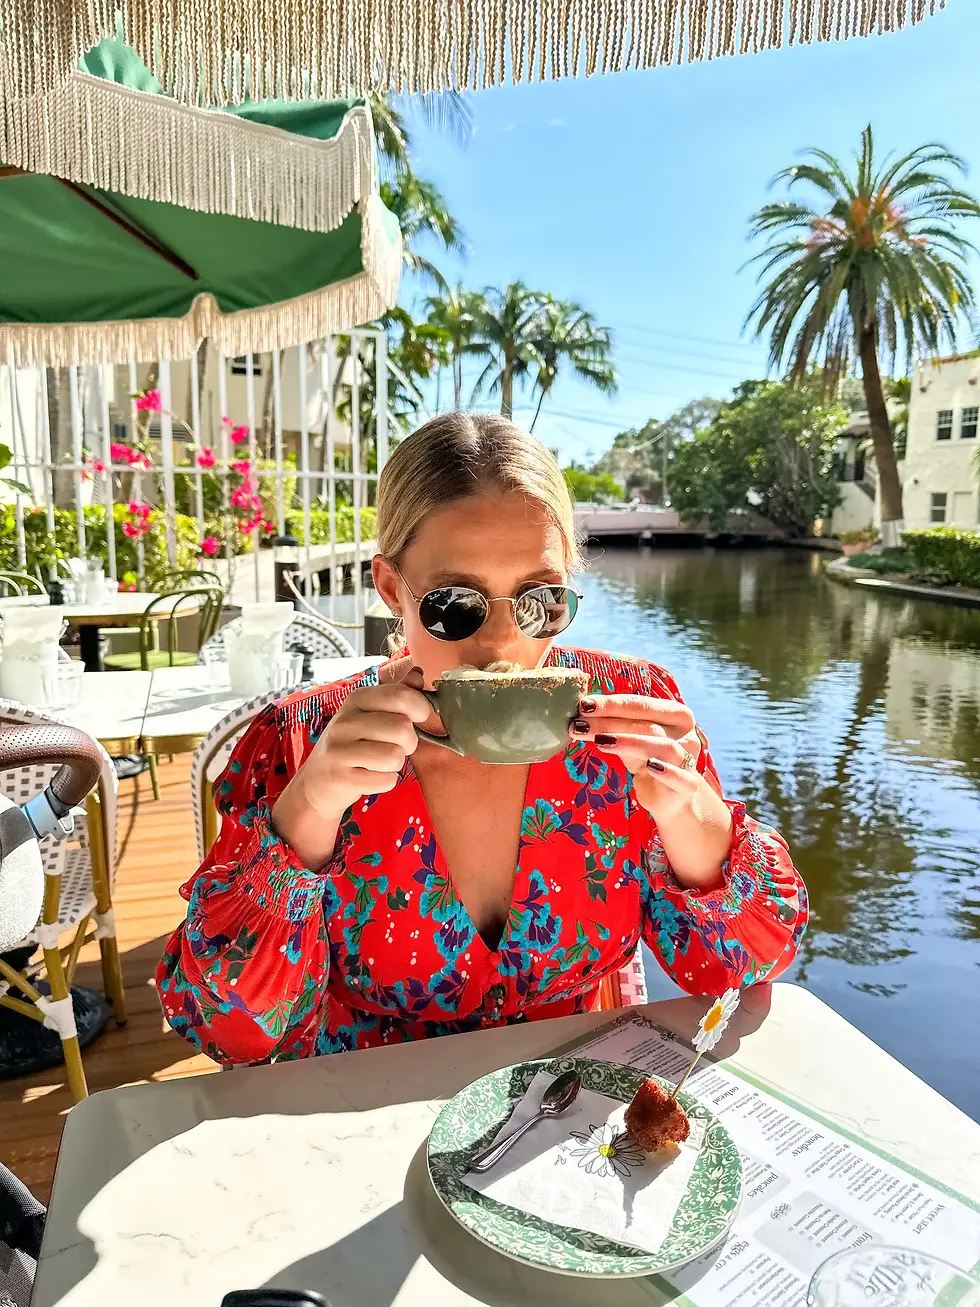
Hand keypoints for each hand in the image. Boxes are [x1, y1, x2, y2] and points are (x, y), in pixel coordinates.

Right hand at [272, 660, 428, 867]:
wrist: (317, 781)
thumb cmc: (352, 744)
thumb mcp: (371, 713)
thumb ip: (397, 694)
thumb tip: (418, 674)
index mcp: (357, 698)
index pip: (401, 695)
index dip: (420, 709)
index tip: (418, 717)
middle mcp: (346, 720)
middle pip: (403, 728)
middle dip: (408, 743)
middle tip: (394, 746)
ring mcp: (340, 749)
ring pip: (395, 756)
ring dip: (396, 764)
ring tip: (380, 762)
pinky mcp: (341, 777)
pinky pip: (386, 781)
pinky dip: (386, 782)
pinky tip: (370, 776)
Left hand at [569, 693, 701, 809]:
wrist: (669, 798)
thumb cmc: (647, 760)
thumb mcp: (630, 740)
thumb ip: (613, 726)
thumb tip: (579, 713)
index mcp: (674, 715)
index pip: (641, 704)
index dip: (612, 704)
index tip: (583, 705)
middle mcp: (686, 734)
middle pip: (648, 724)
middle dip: (611, 723)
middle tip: (580, 725)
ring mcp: (689, 760)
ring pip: (664, 746)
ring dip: (630, 742)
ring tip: (600, 742)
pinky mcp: (689, 786)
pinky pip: (682, 778)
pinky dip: (667, 771)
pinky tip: (649, 767)